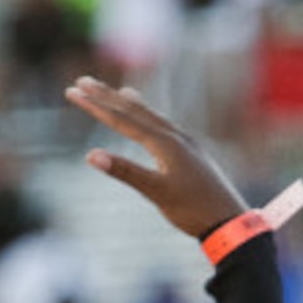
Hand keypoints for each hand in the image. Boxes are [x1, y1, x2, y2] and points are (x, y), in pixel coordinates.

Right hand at [65, 76, 246, 242]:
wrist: (230, 221)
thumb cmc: (193, 209)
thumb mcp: (156, 192)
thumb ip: (125, 172)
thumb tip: (91, 155)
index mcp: (164, 142)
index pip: (121, 119)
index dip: (94, 105)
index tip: (72, 91)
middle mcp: (174, 136)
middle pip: (134, 110)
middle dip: (106, 96)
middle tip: (83, 81)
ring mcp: (185, 143)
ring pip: (152, 117)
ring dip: (131, 104)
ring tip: (119, 92)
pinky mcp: (191, 154)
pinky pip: (165, 127)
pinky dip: (151, 119)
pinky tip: (153, 123)